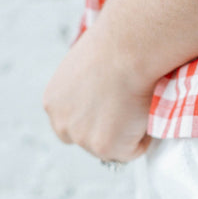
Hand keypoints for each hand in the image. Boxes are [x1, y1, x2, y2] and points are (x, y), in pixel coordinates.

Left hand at [42, 17, 154, 163]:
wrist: (128, 50)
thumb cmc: (116, 47)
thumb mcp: (85, 68)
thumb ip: (86, 90)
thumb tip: (104, 99)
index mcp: (53, 102)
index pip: (71, 126)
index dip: (95, 119)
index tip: (112, 108)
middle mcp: (62, 123)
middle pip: (89, 142)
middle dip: (110, 130)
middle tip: (128, 106)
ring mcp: (82, 138)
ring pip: (113, 148)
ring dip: (128, 133)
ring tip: (136, 104)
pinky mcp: (105, 147)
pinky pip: (133, 151)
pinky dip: (144, 136)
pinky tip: (143, 110)